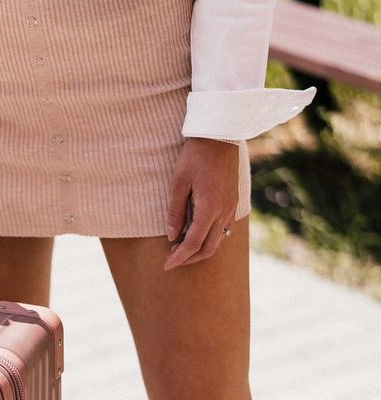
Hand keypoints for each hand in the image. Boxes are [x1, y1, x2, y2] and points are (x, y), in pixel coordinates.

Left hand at [164, 138, 238, 269]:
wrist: (221, 134)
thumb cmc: (196, 156)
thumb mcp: (178, 183)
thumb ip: (175, 212)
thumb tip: (172, 237)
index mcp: (210, 208)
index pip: (193, 243)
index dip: (179, 257)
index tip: (166, 265)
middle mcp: (224, 212)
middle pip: (208, 248)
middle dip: (189, 258)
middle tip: (172, 259)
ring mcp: (231, 208)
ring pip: (217, 240)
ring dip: (199, 249)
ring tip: (181, 248)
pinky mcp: (233, 202)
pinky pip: (223, 229)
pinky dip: (209, 237)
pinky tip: (196, 233)